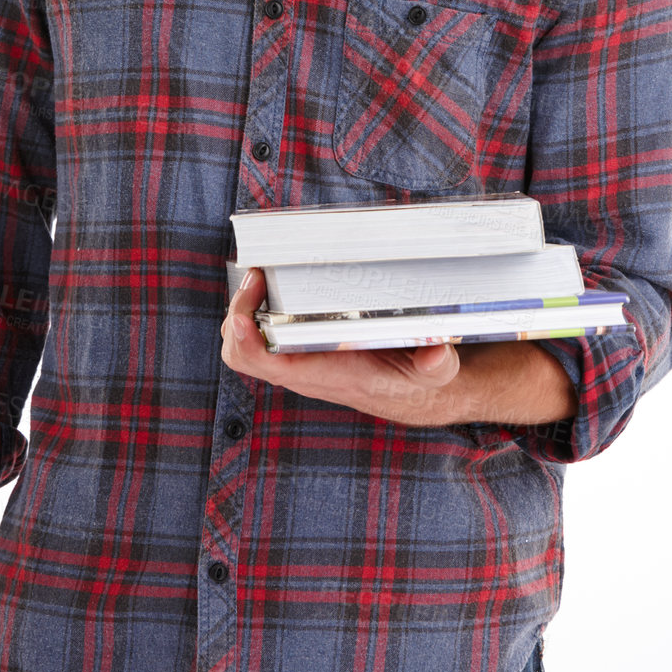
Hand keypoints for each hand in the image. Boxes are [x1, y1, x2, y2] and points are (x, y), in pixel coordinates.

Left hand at [220, 267, 463, 424]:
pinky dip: (251, 314)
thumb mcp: (433, 372)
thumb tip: (435, 353)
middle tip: (256, 277)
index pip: (271, 366)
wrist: (412, 393)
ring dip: (240, 313)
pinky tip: (266, 289)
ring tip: (257, 278)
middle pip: (241, 355)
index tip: (241, 312)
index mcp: (329, 375)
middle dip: (236, 316)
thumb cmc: (415, 378)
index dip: (247, 341)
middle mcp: (303, 372)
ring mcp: (295, 363)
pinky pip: (255, 338)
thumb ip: (435, 364)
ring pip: (241, 346)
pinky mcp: (296, 352)